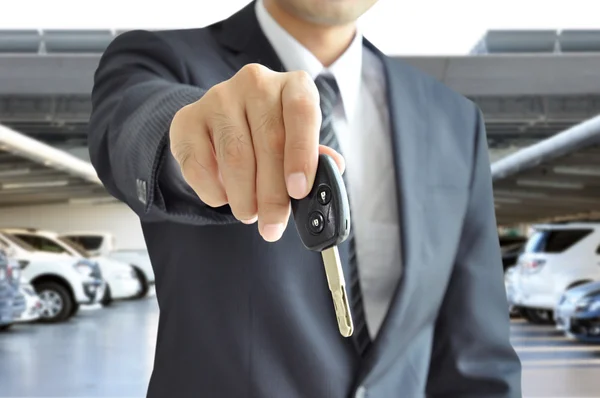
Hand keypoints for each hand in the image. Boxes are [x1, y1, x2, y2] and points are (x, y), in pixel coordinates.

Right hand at [169, 64, 344, 241]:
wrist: (223, 125)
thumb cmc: (272, 136)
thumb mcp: (300, 142)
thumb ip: (315, 156)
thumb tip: (333, 167)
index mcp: (293, 85)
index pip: (302, 111)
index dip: (301, 153)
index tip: (299, 190)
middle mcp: (255, 82)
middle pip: (268, 142)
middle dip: (272, 194)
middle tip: (273, 226)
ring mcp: (218, 97)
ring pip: (234, 156)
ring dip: (244, 196)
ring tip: (250, 214)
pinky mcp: (187, 118)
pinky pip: (199, 163)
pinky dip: (213, 190)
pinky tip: (224, 197)